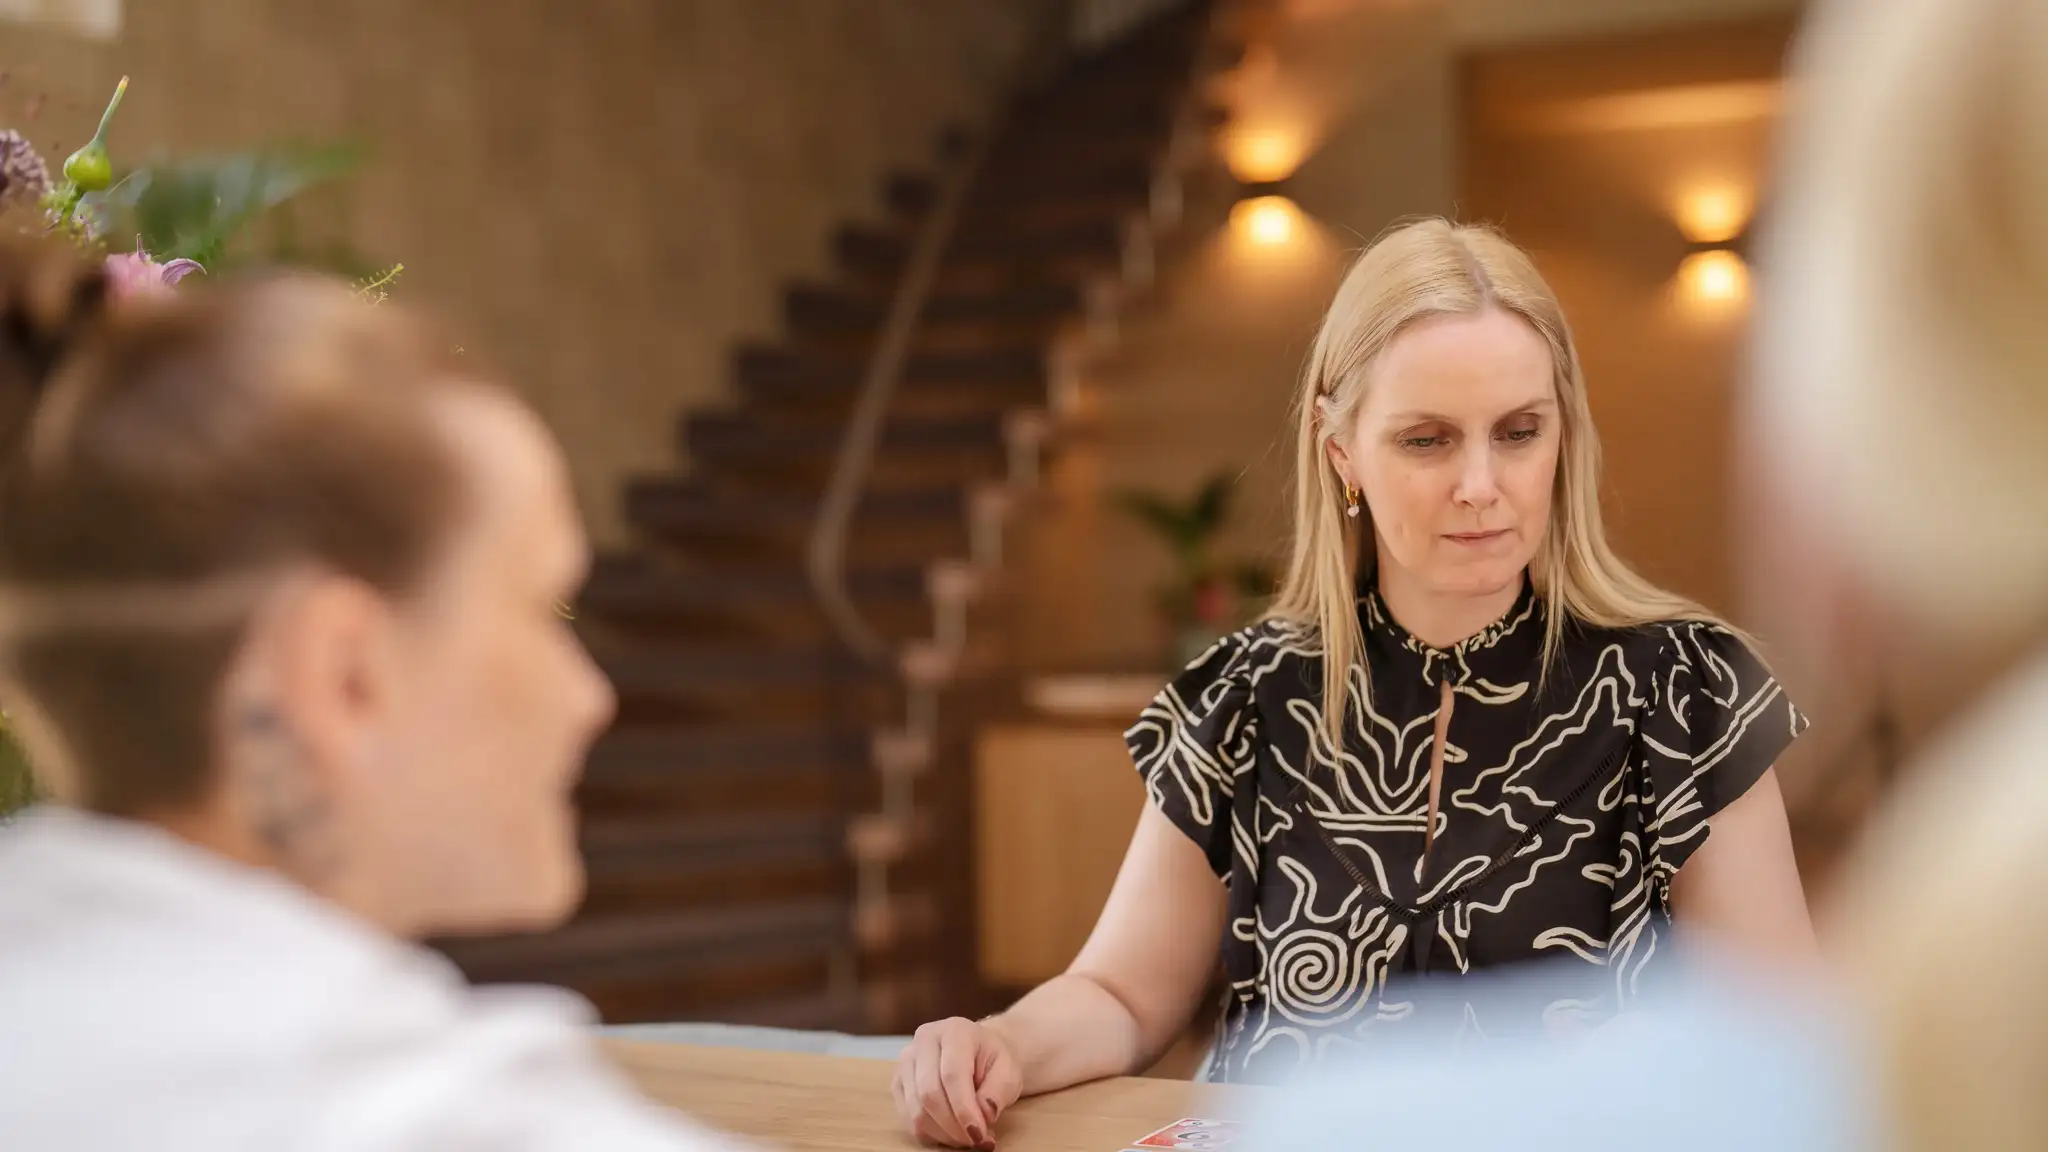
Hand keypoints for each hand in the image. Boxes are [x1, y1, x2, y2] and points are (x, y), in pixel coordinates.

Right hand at [890, 1016, 1023, 1147]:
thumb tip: (983, 1114)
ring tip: (967, 1138)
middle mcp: (924, 1041)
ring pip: (916, 1110)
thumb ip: (998, 1092)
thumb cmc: (994, 1062)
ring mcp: (906, 1062)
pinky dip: (931, 1134)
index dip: (964, 1109)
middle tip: (976, 1140)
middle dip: (953, 1126)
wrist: (980, 1053)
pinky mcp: (899, 1083)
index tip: (979, 1134)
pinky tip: (951, 1133)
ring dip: (943, 1134)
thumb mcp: (1009, 1072)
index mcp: (954, 1031)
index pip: (952, 1074)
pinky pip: (908, 1118)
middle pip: (929, 1093)